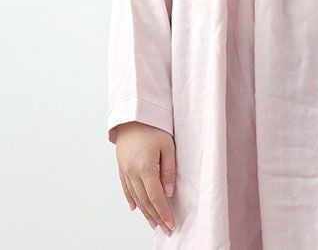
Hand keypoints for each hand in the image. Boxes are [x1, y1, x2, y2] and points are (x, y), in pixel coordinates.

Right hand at [114, 122, 175, 236]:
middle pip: (145, 201)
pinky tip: (135, 208)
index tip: (170, 224)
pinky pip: (126, 187)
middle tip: (165, 228)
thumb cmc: (153, 126)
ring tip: (153, 222)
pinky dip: (131, 199)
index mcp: (145, 167)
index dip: (164, 212)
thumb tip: (169, 192)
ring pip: (135, 196)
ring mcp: (125, 170)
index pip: (156, 197)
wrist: (132, 114)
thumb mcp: (168, 145)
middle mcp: (132, 172)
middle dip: (155, 216)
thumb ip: (169, 170)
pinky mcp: (121, 166)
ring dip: (145, 211)